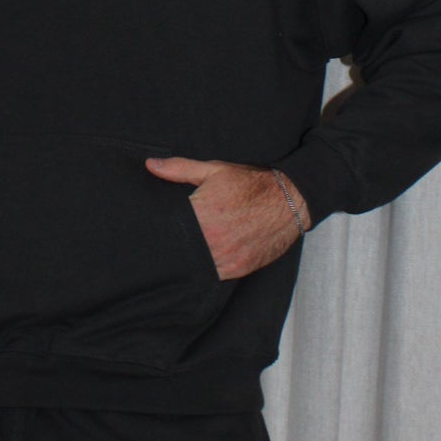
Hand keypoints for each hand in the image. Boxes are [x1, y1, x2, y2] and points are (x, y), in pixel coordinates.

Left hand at [144, 158, 309, 278]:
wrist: (289, 200)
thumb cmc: (250, 184)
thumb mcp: (214, 170)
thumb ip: (179, 169)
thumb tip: (151, 165)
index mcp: (200, 215)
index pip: (169, 230)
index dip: (160, 231)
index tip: (153, 230)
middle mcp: (211, 241)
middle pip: (180, 251)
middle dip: (175, 246)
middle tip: (166, 242)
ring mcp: (225, 258)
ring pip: (195, 266)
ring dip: (190, 260)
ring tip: (185, 251)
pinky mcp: (238, 269)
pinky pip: (214, 275)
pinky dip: (208, 268)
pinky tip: (204, 259)